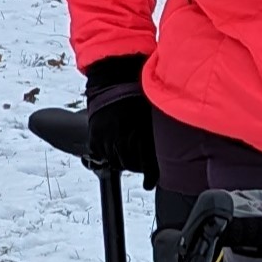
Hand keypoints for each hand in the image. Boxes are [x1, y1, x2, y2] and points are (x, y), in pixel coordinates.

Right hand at [84, 54, 157, 187]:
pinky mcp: (95, 137)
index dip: (150, 177)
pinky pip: (100, 153)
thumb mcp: (152, 116)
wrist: (114, 78)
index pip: (147, 166)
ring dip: (121, 158)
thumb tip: (167, 153)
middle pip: (130, 166)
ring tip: (125, 150)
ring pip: (115, 161)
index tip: (149, 183)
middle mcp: (124, 141)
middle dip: (135, 164)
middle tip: (139, 160)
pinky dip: (106, 152)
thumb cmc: (138, 94)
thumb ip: (157, 136)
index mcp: (141, 137)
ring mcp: (107, 140)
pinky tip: (111, 146)